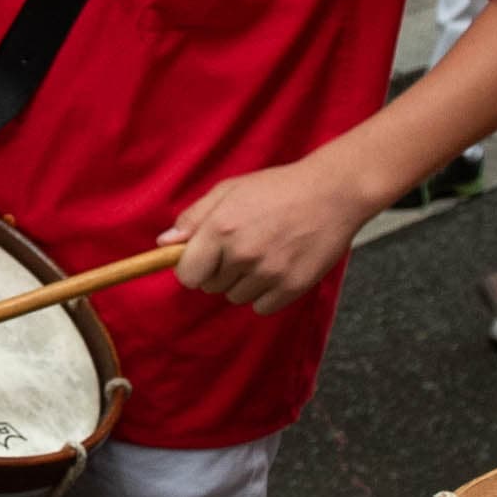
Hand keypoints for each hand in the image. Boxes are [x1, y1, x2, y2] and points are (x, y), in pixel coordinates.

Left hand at [158, 158, 375, 313]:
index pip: (187, 275)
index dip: (191, 268)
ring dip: (243, 282)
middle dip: (219, 271)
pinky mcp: (293, 286)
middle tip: (242, 246)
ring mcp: (269, 272)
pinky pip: (262, 307)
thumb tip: (164, 243)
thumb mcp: (229, 191)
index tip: (202, 260)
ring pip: (235, 297)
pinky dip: (266, 294)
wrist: (331, 193)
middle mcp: (243, 254)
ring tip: (263, 254)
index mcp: (221, 229)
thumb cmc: (277, 189)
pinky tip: (277, 268)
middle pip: (210, 286)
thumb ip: (193, 218)